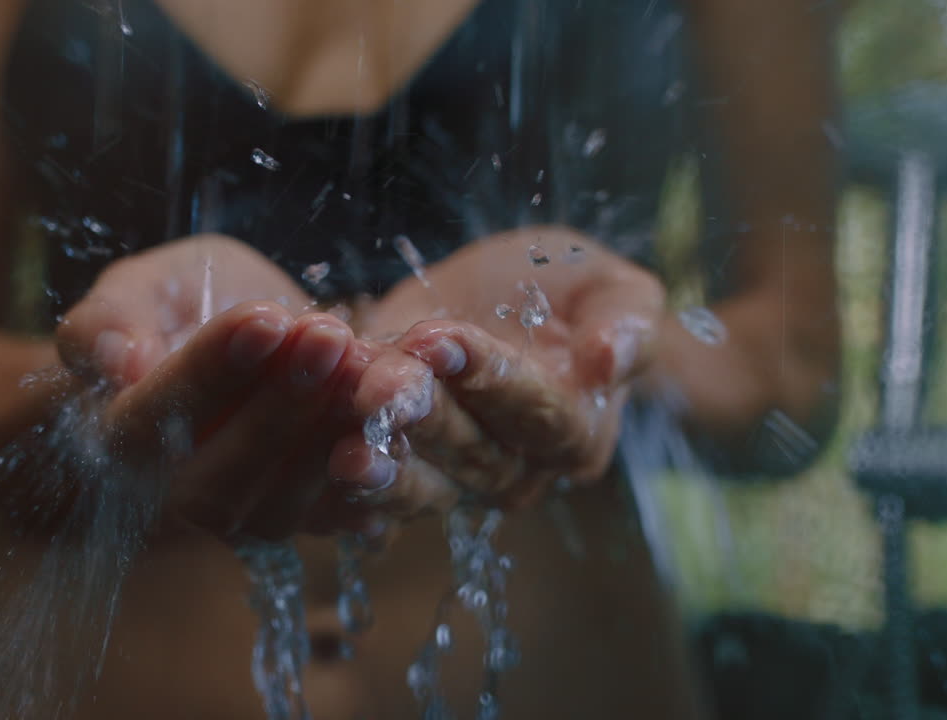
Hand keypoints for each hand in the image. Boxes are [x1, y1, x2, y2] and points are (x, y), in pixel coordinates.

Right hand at [56, 234, 377, 540]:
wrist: (237, 341)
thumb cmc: (172, 309)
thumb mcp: (136, 288)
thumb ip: (105, 320)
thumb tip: (118, 363)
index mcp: (119, 438)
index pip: (155, 418)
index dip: (210, 370)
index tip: (264, 319)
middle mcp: (172, 497)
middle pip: (221, 476)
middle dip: (281, 405)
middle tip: (328, 336)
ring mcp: (237, 517)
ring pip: (281, 504)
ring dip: (329, 438)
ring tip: (366, 365)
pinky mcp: (296, 519)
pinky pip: (331, 516)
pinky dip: (366, 475)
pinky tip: (396, 427)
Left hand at [335, 227, 664, 514]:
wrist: (502, 297)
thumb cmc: (565, 288)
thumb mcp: (610, 285)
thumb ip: (628, 322)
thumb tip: (610, 363)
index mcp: (575, 432)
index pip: (534, 409)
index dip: (487, 375)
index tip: (439, 337)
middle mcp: (517, 469)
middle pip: (470, 450)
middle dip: (420, 417)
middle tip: (375, 389)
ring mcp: (455, 477)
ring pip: (420, 480)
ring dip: (382, 465)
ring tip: (344, 450)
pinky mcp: (403, 467)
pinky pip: (377, 487)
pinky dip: (347, 486)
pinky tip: (318, 468)